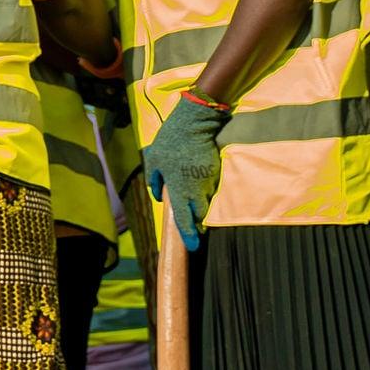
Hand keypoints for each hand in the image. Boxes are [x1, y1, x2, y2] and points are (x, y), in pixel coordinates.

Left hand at [143, 88, 229, 250]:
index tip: (192, 247)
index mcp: (178, 189)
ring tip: (194, 204)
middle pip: (200, 215)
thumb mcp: (153, 160)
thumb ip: (154, 181)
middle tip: (194, 225)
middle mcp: (195, 189)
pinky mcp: (216, 172)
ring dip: (201, 206)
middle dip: (197, 223)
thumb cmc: (170, 142)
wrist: (194, 123)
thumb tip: (157, 196)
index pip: (184, 219)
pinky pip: (211, 188)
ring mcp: (208, 181)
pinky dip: (205, 190)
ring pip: (207, 201)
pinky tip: (198, 183)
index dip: (188, 235)